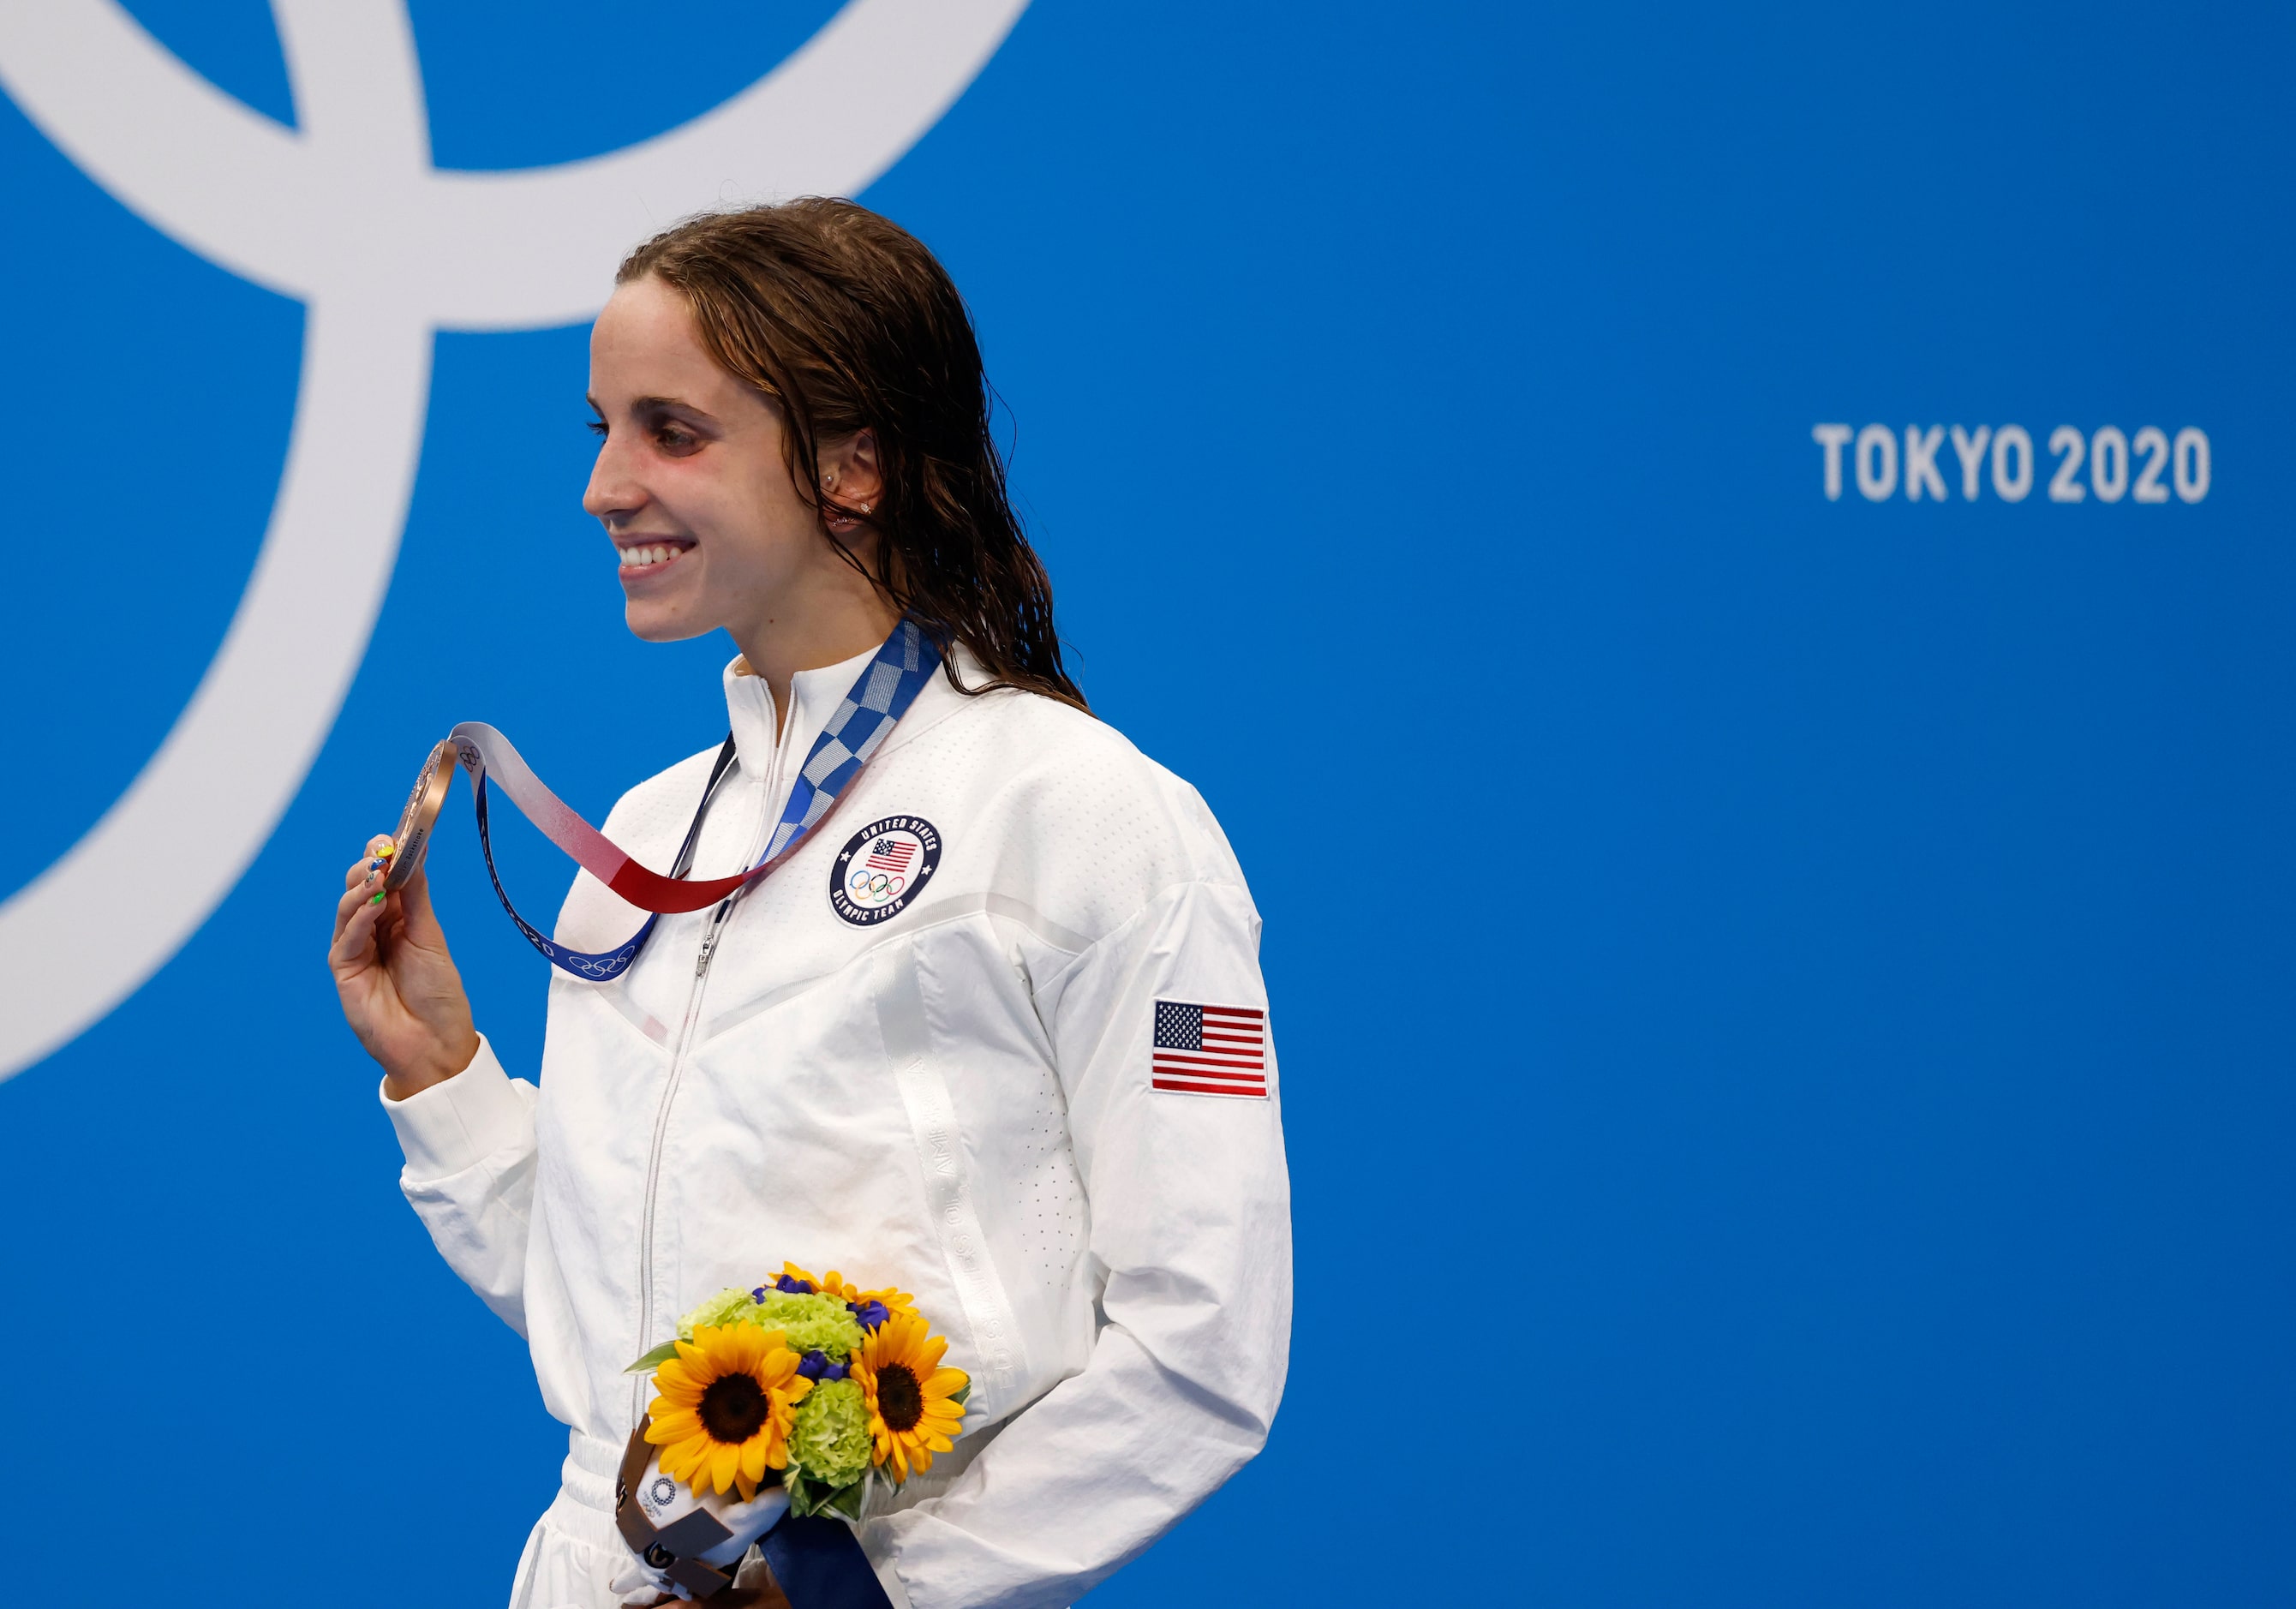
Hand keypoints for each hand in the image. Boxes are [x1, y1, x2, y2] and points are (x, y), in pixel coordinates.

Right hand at [329, 835, 479, 1099]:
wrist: (434, 1042)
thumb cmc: (438, 992)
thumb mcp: (430, 937)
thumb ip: (417, 897)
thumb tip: (415, 852)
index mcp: (400, 917)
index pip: (386, 877)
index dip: (386, 855)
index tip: (391, 835)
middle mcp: (374, 928)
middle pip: (361, 886)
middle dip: (370, 866)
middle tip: (382, 852)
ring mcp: (356, 947)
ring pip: (349, 907)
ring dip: (363, 888)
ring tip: (379, 875)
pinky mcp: (344, 969)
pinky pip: (346, 936)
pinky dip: (360, 917)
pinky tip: (375, 904)